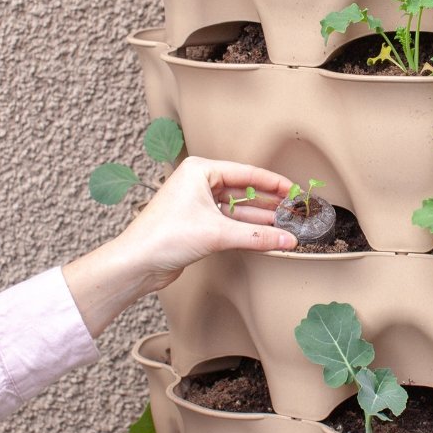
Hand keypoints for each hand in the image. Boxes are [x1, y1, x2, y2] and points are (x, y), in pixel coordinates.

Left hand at [62, 157, 296, 336]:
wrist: (137, 262)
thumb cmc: (165, 237)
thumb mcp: (218, 234)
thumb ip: (257, 237)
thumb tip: (287, 239)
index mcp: (200, 170)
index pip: (247, 173)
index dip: (274, 183)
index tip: (295, 190)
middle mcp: (197, 182)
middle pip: (243, 190)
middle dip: (269, 201)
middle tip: (293, 209)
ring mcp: (196, 203)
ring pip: (236, 208)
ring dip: (259, 218)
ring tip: (284, 223)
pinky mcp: (196, 223)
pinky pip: (228, 222)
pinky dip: (245, 229)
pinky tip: (264, 235)